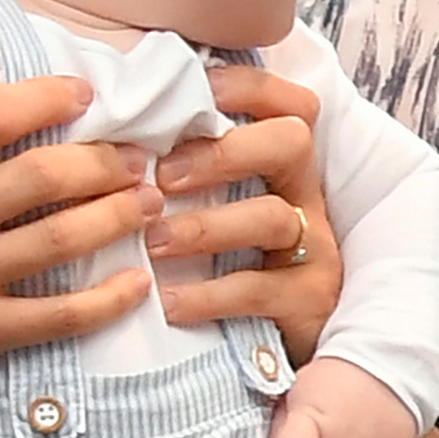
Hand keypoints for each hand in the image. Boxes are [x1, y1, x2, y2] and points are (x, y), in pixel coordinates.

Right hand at [0, 76, 158, 437]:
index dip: (44, 100)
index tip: (85, 94)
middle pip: (36, 178)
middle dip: (100, 163)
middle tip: (136, 158)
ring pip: (55, 241)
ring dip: (114, 218)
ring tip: (148, 205)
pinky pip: (56, 316)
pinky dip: (105, 300)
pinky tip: (137, 284)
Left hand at [149, 64, 343, 360]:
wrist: (281, 351)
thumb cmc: (235, 267)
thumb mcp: (224, 212)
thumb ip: (193, 174)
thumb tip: (124, 133)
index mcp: (286, 168)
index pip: (289, 104)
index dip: (248, 87)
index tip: (196, 88)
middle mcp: (307, 199)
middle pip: (291, 142)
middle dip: (224, 150)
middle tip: (163, 176)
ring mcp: (313, 251)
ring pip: (272, 216)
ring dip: (205, 225)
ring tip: (152, 241)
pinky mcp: (307, 302)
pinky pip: (257, 291)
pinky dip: (207, 295)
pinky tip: (167, 301)